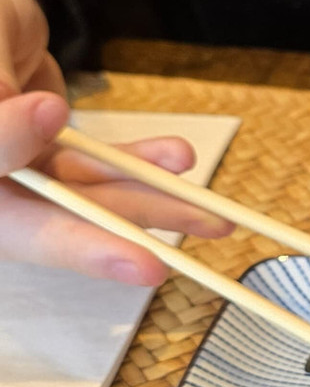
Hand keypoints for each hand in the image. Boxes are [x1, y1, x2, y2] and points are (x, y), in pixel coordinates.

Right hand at [0, 0, 232, 284]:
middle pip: (34, 222)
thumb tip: (43, 117)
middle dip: (102, 241)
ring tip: (212, 220)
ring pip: (77, 197)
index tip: (82, 171)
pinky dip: (136, 164)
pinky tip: (178, 158)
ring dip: (146, 202)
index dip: (40, 199)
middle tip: (154, 269)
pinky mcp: (40, 158)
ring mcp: (8, 174)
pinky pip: (91, 168)